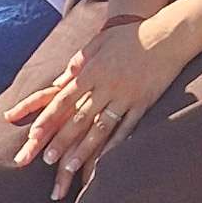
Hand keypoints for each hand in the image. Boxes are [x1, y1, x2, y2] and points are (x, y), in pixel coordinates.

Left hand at [6, 12, 172, 191]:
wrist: (168, 34)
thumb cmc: (132, 35)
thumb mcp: (100, 41)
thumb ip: (79, 61)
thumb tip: (60, 80)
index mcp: (92, 71)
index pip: (64, 99)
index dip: (48, 119)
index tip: (33, 135)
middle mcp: (106, 86)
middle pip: (79, 118)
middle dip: (61, 140)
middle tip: (46, 160)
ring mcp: (126, 96)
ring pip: (101, 128)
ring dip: (84, 149)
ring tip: (70, 168)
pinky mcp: (143, 103)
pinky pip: (127, 128)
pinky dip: (115, 145)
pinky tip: (105, 160)